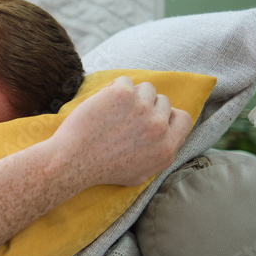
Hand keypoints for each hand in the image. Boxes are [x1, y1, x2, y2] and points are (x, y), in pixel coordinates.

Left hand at [53, 76, 192, 187]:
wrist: (73, 161)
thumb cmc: (101, 170)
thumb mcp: (140, 174)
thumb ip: (159, 157)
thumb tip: (168, 141)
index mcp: (166, 148)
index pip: (183, 118)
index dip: (168, 115)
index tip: (152, 116)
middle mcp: (158, 127)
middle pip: (163, 101)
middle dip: (145, 105)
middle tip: (124, 116)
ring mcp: (142, 108)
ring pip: (146, 88)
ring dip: (131, 95)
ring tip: (112, 109)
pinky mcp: (123, 94)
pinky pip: (124, 81)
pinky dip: (113, 88)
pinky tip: (102, 103)